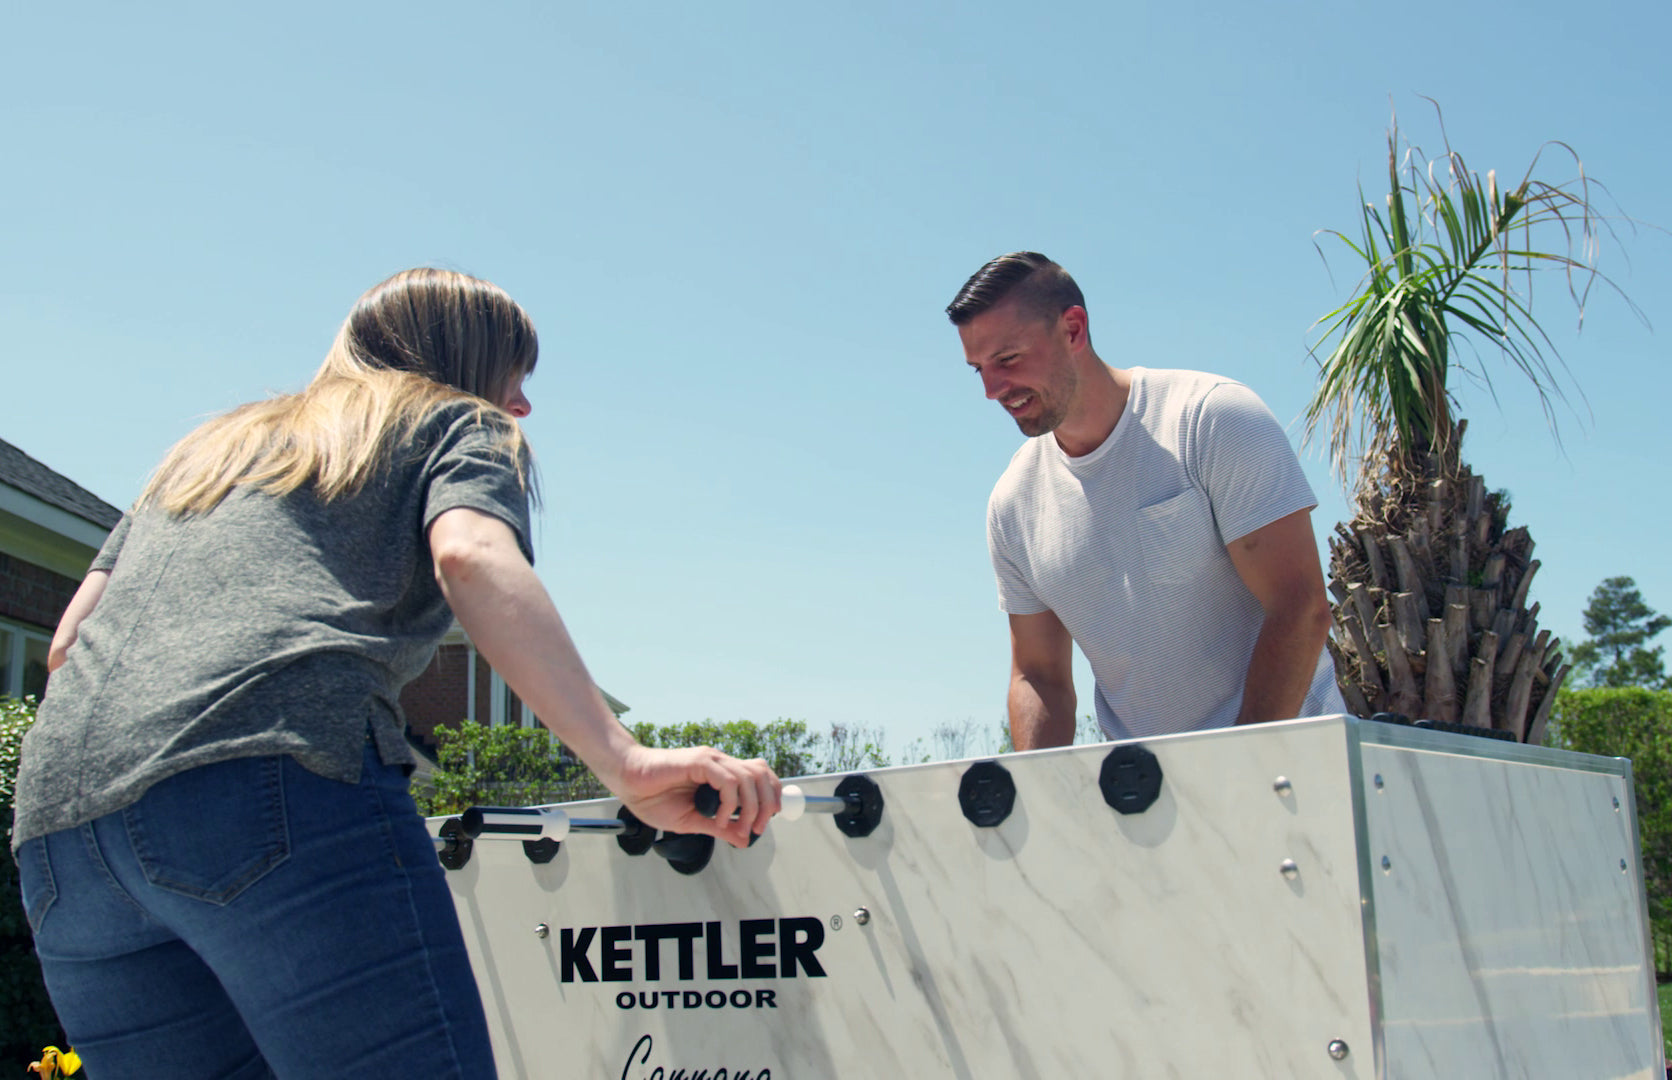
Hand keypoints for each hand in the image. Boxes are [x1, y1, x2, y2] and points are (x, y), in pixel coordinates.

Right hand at [614, 745, 780, 848]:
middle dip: (766, 804)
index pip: (760, 776)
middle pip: (761, 775)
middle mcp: (720, 763)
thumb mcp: (693, 821)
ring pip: (748, 777)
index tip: (766, 821)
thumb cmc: (654, 799)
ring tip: (740, 828)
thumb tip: (745, 840)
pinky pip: (727, 780)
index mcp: (721, 774)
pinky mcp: (699, 761)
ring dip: (750, 808)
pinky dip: (729, 802)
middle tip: (756, 829)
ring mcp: (711, 760)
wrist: (628, 784)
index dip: (770, 796)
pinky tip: (717, 817)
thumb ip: (719, 828)